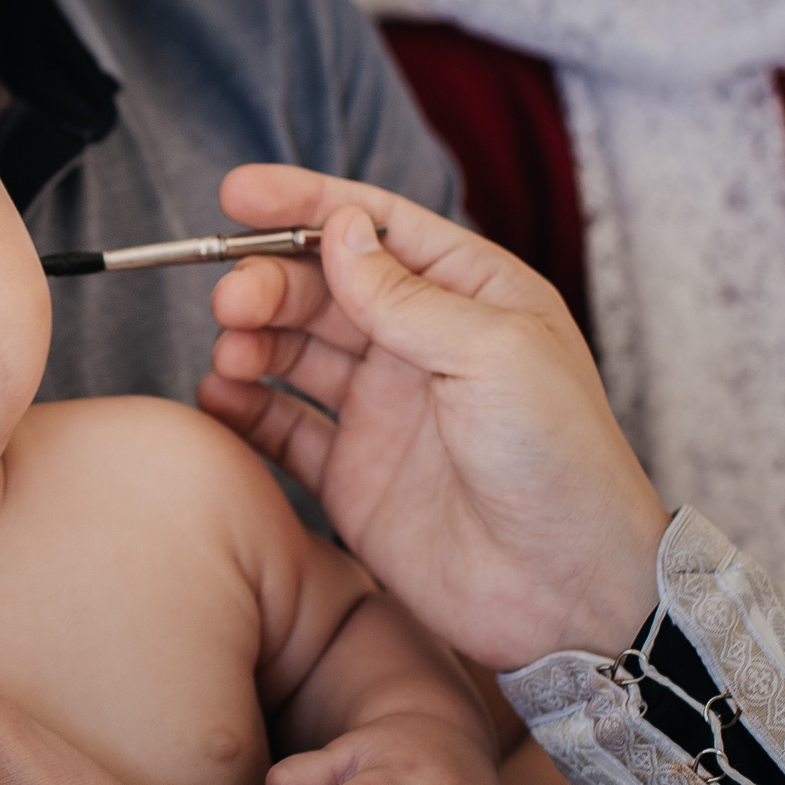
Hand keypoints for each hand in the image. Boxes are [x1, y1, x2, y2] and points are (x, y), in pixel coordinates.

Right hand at [200, 166, 669, 669]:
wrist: (565, 591)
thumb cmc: (559, 461)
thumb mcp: (492, 352)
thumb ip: (404, 295)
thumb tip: (338, 228)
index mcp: (470, 295)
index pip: (375, 227)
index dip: (305, 204)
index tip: (237, 193)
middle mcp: (421, 345)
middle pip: (322, 287)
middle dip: (268, 282)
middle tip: (231, 298)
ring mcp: (383, 410)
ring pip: (293, 351)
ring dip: (251, 340)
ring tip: (229, 353)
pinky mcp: (352, 475)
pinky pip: (281, 427)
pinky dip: (244, 409)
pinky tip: (220, 399)